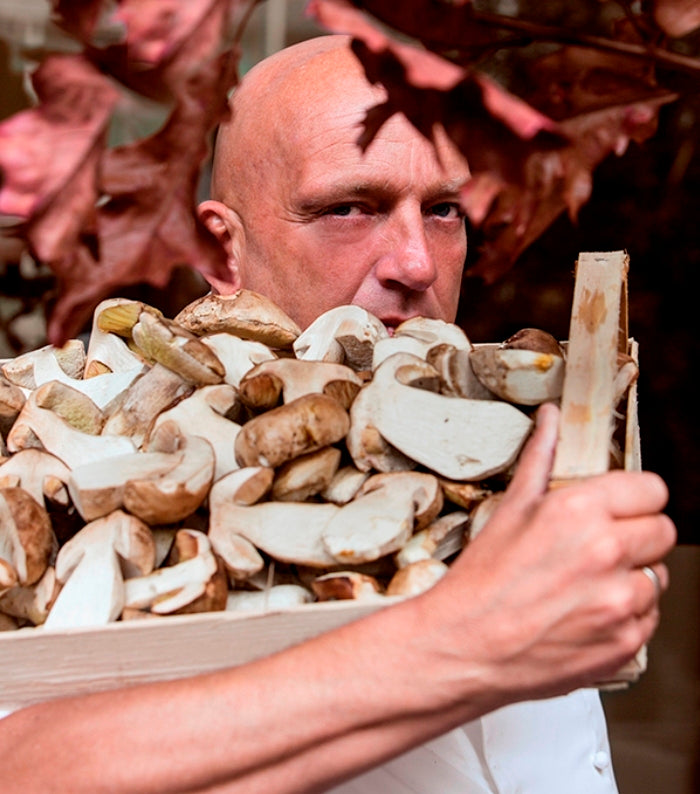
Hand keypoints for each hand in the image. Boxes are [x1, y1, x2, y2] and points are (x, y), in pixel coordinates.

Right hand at [433, 402, 676, 702]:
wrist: (465, 648)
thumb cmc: (481, 582)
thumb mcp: (509, 510)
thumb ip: (540, 458)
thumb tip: (551, 418)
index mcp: (579, 511)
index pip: (653, 489)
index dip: (635, 498)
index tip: (621, 507)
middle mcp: (607, 552)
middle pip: (664, 531)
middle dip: (638, 535)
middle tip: (601, 547)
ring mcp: (620, 601)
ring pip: (658, 577)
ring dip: (632, 578)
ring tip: (588, 585)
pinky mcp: (626, 643)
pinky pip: (649, 618)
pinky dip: (626, 616)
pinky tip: (588, 613)